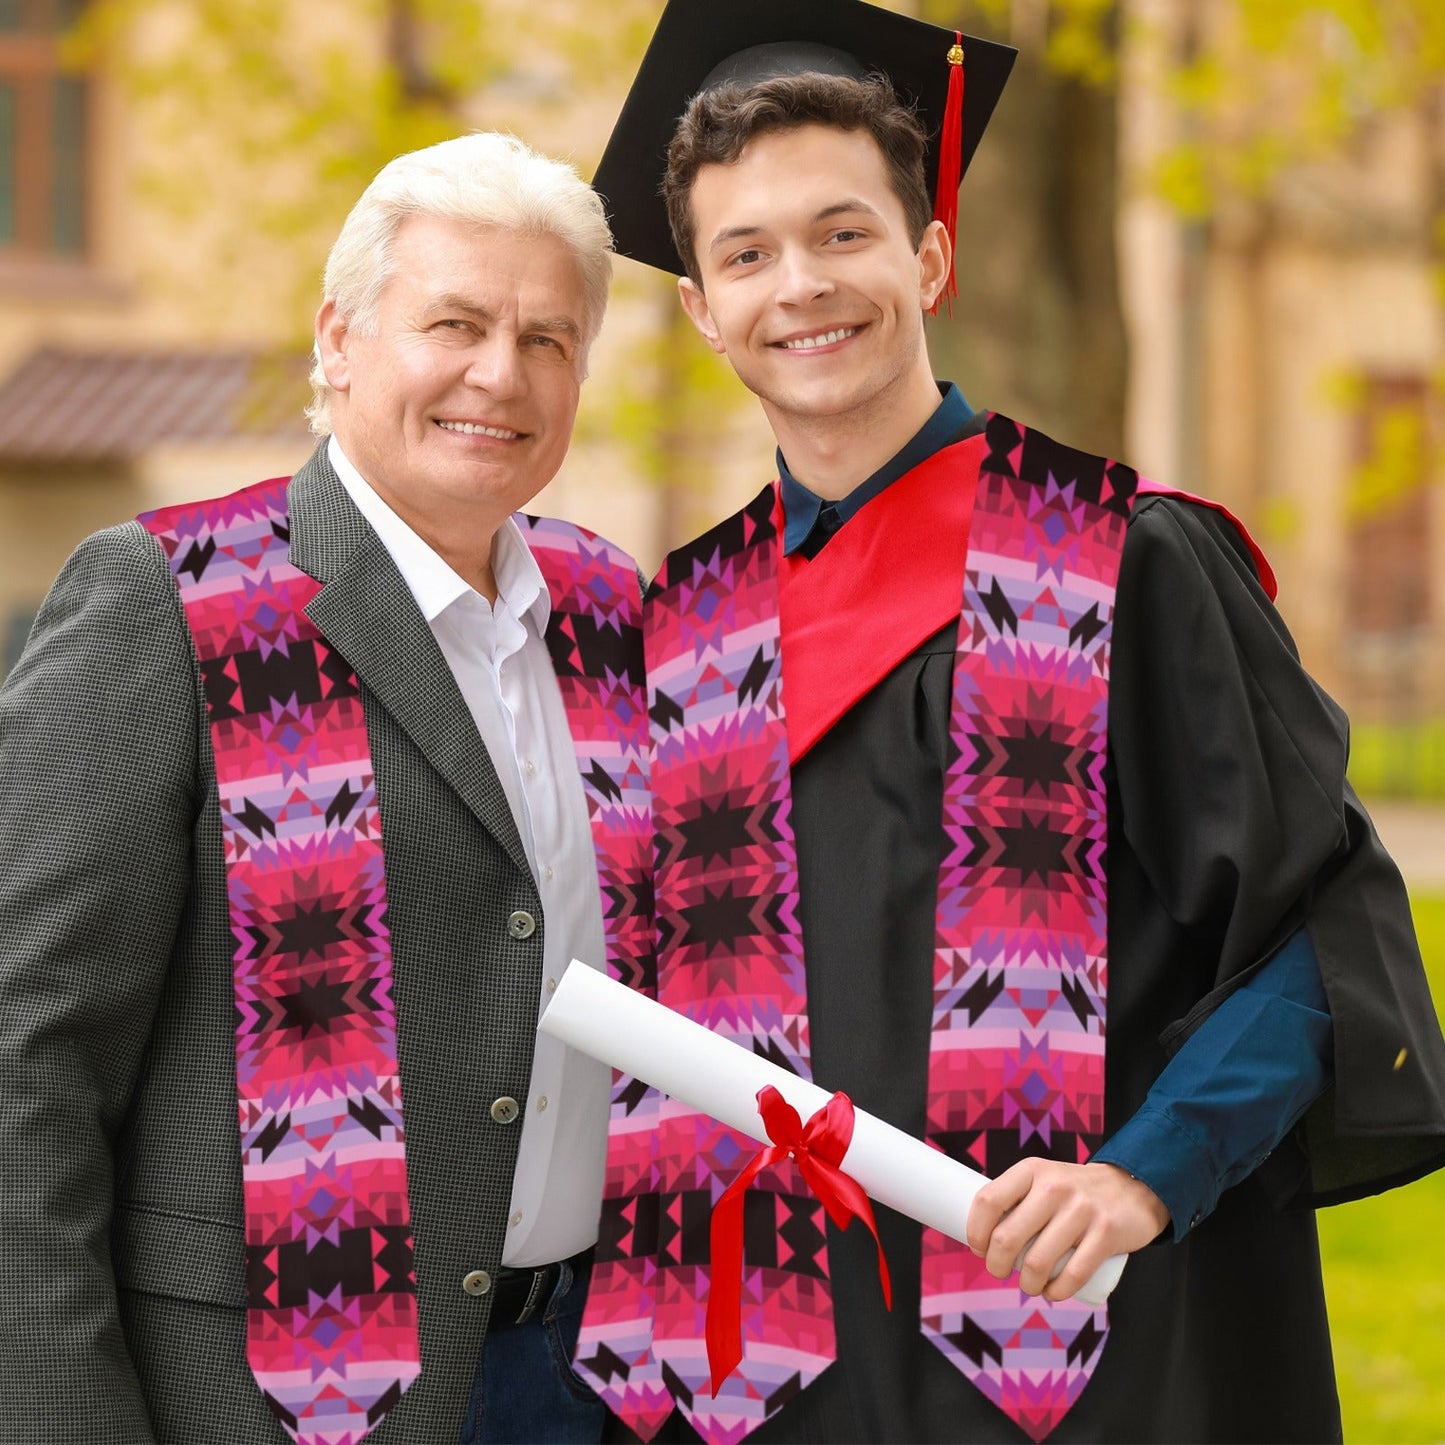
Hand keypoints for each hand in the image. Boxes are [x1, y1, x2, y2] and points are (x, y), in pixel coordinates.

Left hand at [965, 1159, 1169, 1301]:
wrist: (1132, 1187)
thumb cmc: (1075, 1191)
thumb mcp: (1043, 1178)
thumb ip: (1018, 1199)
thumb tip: (983, 1235)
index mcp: (1031, 1170)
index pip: (988, 1201)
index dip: (975, 1231)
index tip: (978, 1248)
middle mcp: (1053, 1186)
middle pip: (1007, 1237)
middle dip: (995, 1265)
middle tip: (998, 1271)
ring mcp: (1081, 1210)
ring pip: (1037, 1262)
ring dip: (1026, 1285)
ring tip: (1029, 1285)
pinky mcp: (1106, 1233)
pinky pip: (1072, 1275)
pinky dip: (1056, 1292)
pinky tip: (1051, 1292)